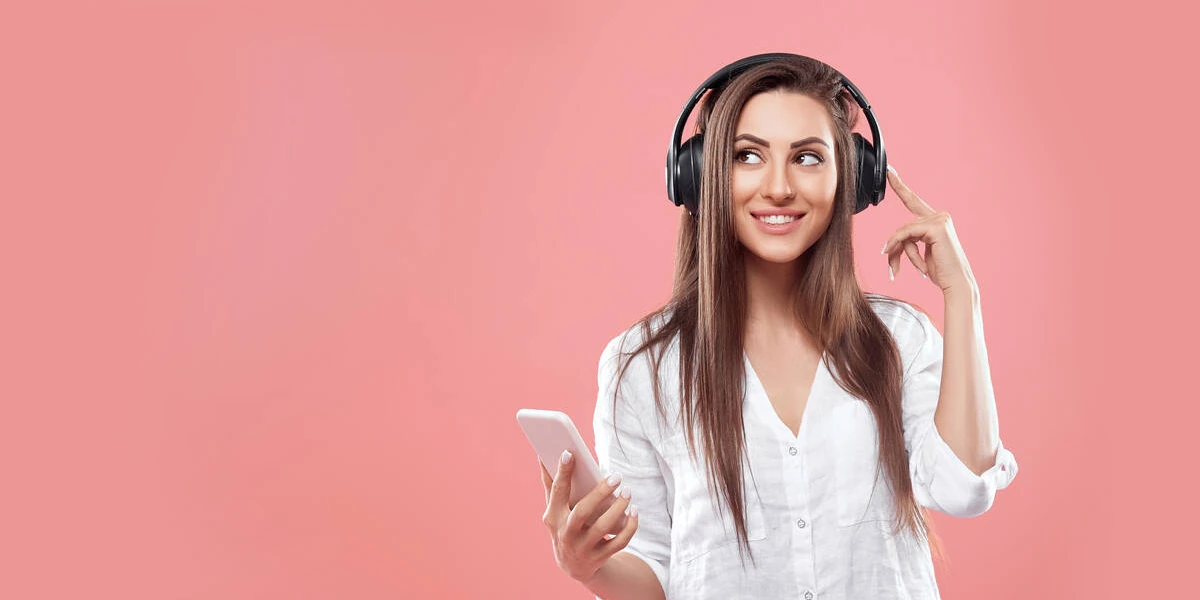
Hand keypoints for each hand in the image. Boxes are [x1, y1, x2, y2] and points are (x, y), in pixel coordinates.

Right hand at [539, 451, 638, 583]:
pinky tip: (634, 511)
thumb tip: (541, 456)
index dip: (562, 473)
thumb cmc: (564, 526)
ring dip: (618, 509)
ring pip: (602, 528)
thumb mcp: (554, 510)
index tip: (569, 453)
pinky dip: (629, 527)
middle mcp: (566, 534)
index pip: (557, 492)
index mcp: (553, 517)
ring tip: (628, 491)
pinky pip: (618, 543)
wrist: (573, 566)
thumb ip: (550, 485)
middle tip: (617, 476)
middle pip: (582, 512)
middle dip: (600, 493)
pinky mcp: (599, 558)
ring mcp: (582, 548)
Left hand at [880, 164, 978, 296]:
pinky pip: (905, 234)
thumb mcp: (919, 255)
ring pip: (903, 232)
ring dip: (897, 253)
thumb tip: (887, 246)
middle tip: (890, 263)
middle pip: (904, 226)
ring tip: (896, 272)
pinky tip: (896, 263)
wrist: (956, 283)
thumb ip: (906, 243)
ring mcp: (939, 219)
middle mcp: (939, 216)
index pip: (913, 201)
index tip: (890, 171)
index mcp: (936, 220)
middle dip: (894, 246)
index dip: (900, 186)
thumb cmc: (940, 272)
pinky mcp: (936, 226)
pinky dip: (898, 247)